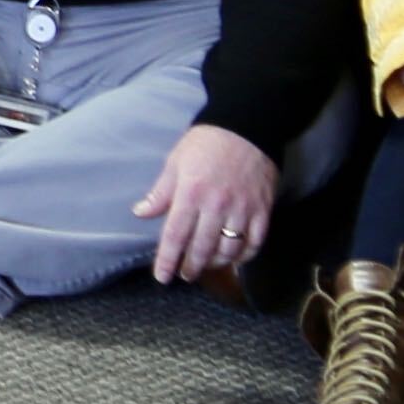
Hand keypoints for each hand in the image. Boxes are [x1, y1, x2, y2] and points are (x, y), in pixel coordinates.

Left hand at [133, 122, 281, 285]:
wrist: (247, 126)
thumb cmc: (206, 143)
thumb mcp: (176, 162)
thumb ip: (160, 192)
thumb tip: (141, 213)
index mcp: (190, 193)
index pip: (175, 235)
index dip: (167, 260)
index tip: (162, 277)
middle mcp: (216, 205)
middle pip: (201, 248)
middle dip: (190, 267)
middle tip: (184, 274)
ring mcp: (242, 209)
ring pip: (228, 250)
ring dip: (216, 264)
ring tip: (206, 266)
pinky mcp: (262, 210)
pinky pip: (255, 243)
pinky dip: (244, 256)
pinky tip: (235, 259)